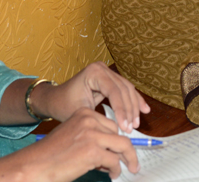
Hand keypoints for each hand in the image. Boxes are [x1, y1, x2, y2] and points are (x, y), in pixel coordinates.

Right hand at [32, 107, 139, 179]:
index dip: (116, 139)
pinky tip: (112, 174)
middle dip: (123, 150)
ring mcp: (92, 135)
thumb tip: (113, 149)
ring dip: (127, 159)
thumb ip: (92, 136)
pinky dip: (116, 170)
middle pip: (119, 134)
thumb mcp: (73, 135)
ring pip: (123, 146)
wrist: (35, 165)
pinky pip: (114, 161)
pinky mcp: (93, 152)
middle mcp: (89, 120)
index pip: (111, 124)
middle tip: (126, 162)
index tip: (120, 150)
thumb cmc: (51, 154)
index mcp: (84, 113)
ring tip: (127, 168)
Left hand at [33, 62, 150, 132]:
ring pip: (127, 89)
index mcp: (93, 72)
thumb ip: (100, 118)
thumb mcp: (80, 112)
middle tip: (132, 128)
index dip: (121, 110)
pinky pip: (125, 90)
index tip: (125, 127)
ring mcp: (107, 72)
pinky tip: (143, 110)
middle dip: (129, 110)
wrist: (54, 100)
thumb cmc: (63, 106)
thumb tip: (118, 130)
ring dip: (133, 107)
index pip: (113, 90)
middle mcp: (102, 68)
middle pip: (123, 89)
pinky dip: (133, 101)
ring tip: (136, 123)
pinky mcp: (110, 79)